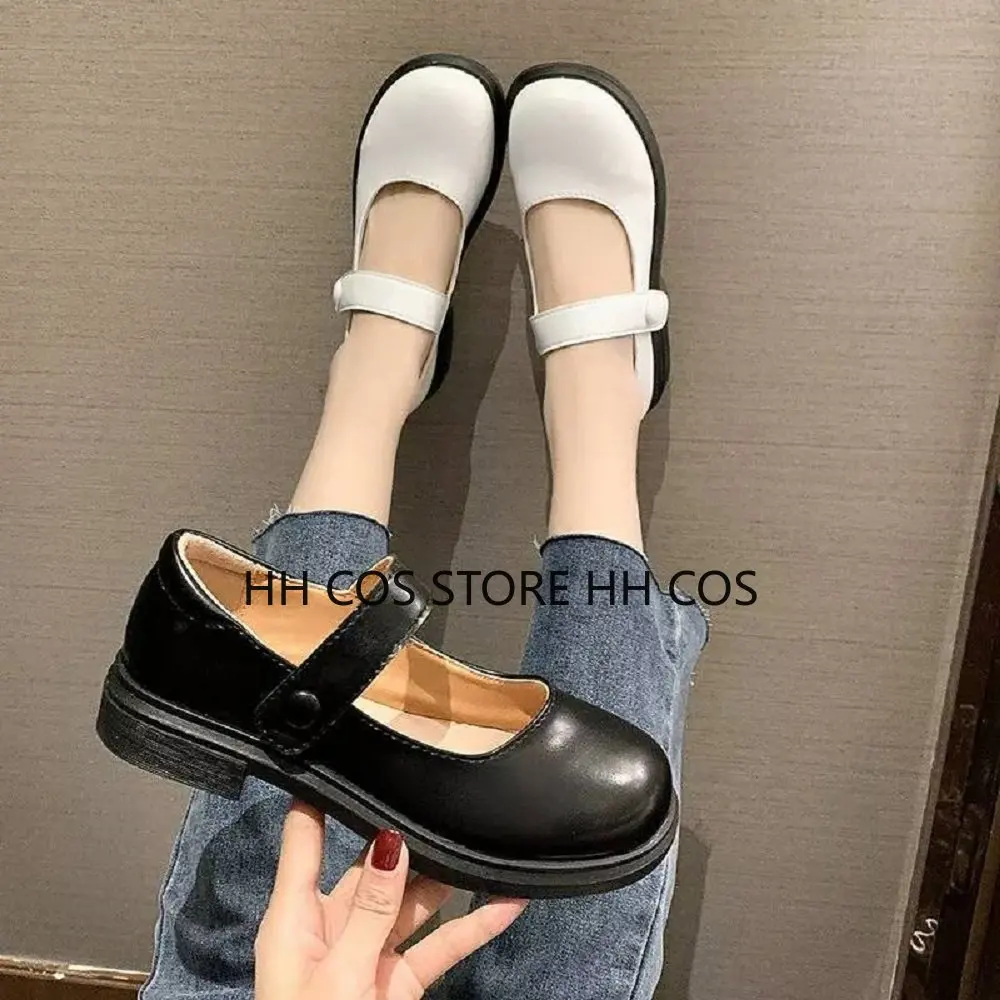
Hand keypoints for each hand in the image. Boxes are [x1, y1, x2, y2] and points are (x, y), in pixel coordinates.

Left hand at [255, 801, 527, 999]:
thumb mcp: (340, 974)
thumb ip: (372, 908)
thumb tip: (389, 838)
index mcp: (295, 917)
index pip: (304, 839)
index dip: (317, 793)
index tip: (341, 744)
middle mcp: (332, 924)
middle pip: (370, 863)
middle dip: (405, 831)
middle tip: (443, 785)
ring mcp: (370, 952)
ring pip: (413, 898)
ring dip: (447, 873)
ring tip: (482, 829)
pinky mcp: (401, 980)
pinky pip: (442, 943)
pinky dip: (474, 924)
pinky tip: (510, 899)